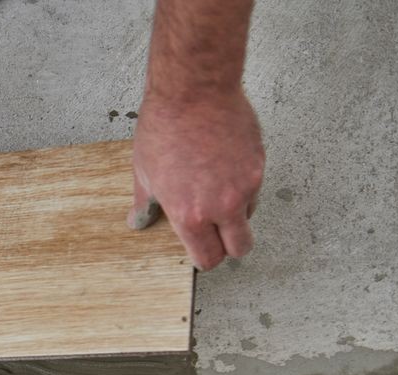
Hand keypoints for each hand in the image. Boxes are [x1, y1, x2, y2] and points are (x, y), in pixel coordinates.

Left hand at [128, 89, 264, 270]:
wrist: (193, 91)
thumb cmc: (164, 129)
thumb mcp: (144, 172)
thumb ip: (146, 205)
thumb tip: (138, 223)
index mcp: (190, 215)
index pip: (208, 259)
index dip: (204, 258)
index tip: (201, 250)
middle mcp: (222, 206)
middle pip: (239, 249)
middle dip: (229, 246)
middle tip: (217, 233)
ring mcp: (245, 186)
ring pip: (249, 217)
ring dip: (237, 213)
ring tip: (215, 189)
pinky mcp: (259, 165)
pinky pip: (255, 189)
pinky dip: (244, 187)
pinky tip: (224, 168)